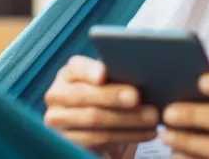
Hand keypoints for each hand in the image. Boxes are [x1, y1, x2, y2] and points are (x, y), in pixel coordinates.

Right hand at [43, 55, 159, 153]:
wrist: (95, 128)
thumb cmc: (106, 98)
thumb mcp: (108, 83)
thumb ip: (117, 76)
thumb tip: (139, 72)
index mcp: (69, 73)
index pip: (76, 67)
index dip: (89, 70)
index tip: (104, 74)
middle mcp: (57, 94)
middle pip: (84, 95)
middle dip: (113, 96)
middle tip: (137, 97)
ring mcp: (58, 119)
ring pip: (93, 119)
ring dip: (126, 119)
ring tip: (151, 117)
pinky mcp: (68, 141)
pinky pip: (98, 139)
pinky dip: (126, 135)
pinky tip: (145, 132)